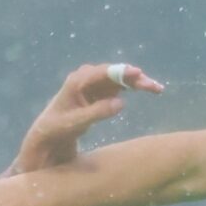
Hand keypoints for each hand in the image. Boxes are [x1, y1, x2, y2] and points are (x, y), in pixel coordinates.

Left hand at [15, 61, 162, 170]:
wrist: (49, 134)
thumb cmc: (57, 127)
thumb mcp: (75, 123)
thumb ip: (97, 112)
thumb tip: (121, 103)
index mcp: (77, 82)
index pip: (102, 73)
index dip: (121, 72)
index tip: (137, 73)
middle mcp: (87, 78)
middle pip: (114, 73)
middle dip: (134, 78)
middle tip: (153, 86)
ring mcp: (95, 85)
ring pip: (120, 79)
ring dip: (137, 82)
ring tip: (157, 89)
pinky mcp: (100, 92)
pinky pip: (120, 86)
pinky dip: (133, 88)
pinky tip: (148, 89)